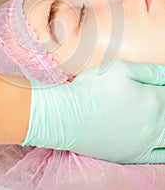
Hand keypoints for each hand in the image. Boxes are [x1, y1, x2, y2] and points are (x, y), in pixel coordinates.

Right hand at [22, 60, 164, 163]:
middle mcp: (155, 124)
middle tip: (156, 102)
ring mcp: (145, 143)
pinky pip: (160, 157)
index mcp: (154, 100)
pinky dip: (164, 148)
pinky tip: (161, 141)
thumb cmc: (92, 89)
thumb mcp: (120, 68)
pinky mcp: (133, 155)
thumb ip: (149, 71)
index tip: (160, 87)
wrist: (68, 116)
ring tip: (159, 118)